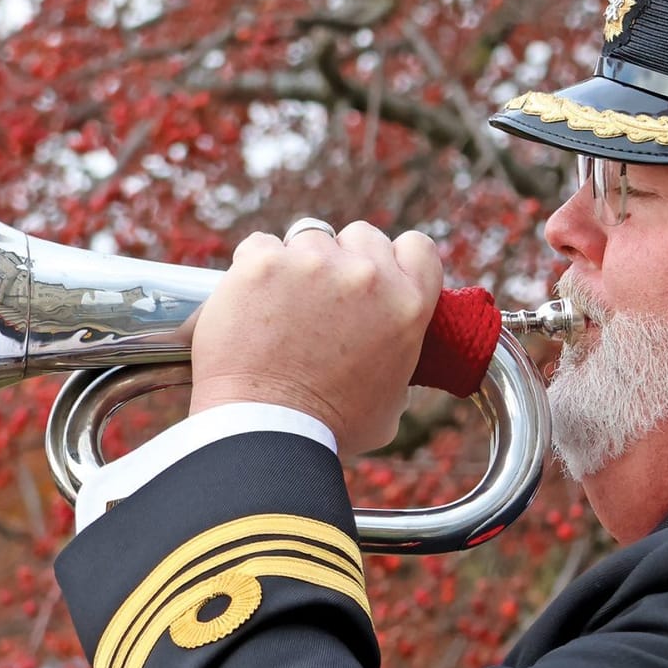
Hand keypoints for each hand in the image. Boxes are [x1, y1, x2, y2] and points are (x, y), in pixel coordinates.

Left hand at [189, 222, 443, 454]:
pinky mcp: (264, 262)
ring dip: (296, 264)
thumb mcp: (391, 403)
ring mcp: (314, 263)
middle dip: (342, 260)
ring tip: (279, 308)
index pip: (417, 247)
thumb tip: (389, 357)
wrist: (266, 430)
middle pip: (361, 236)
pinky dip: (254, 269)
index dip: (394, 258)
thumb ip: (398, 363)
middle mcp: (367, 275)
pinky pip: (260, 245)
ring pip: (308, 238)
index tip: (375, 274)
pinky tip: (251, 303)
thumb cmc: (328, 429)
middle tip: (320, 299)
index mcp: (407, 305)